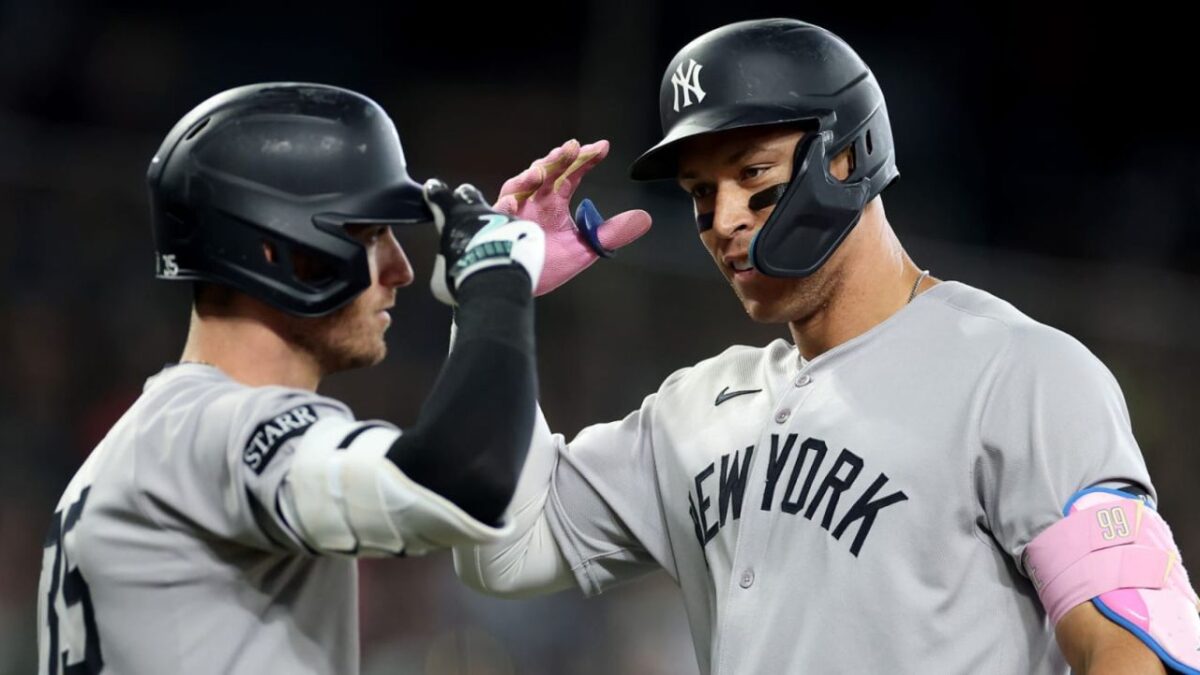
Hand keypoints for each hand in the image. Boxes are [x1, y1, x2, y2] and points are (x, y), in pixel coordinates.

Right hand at [423, 179, 544, 304]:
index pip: (439, 194)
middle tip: (464, 211)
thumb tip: (451, 264)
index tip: (434, 192)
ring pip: (497, 217)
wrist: (498, 285)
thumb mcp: (442, 275)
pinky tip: (513, 261)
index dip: (435, 193)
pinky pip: (518, 233)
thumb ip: (446, 261)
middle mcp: (479, 211)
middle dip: (464, 198)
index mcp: (453, 217)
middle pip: (469, 193)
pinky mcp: (526, 229)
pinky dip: (514, 244)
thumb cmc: (463, 279)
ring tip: (494, 252)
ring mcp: (505, 218)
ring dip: (493, 230)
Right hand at [494, 139, 651, 294]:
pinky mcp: (498, 227)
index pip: (571, 174)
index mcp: (553, 202)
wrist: (518, 286)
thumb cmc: (546, 264)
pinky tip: (511, 204)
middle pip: (546, 172)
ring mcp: (514, 211)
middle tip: (572, 148)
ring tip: (540, 172)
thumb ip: (611, 233)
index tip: (603, 147)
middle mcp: (534, 201)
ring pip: (519, 185)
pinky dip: (504, 206)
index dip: (585, 159)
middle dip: (558, 159)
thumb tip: (643, 218)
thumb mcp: (584, 248)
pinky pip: (497, 214)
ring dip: (528, 176)